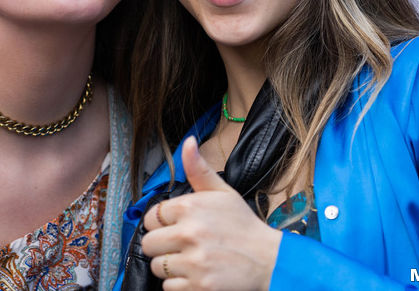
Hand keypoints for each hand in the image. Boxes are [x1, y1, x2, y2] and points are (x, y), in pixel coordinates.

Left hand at [141, 137, 282, 290]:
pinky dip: (180, 285)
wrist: (269, 261)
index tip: (175, 228)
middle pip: (149, 244)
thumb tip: (188, 142)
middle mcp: (188, 234)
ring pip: (157, 267)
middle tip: (183, 246)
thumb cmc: (243, 226)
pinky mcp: (198, 287)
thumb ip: (198, 169)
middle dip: (162, 246)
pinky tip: (198, 275)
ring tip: (193, 260)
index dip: (161, 224)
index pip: (151, 217)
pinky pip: (169, 288)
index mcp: (190, 208)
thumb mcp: (222, 192)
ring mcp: (193, 262)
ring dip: (171, 267)